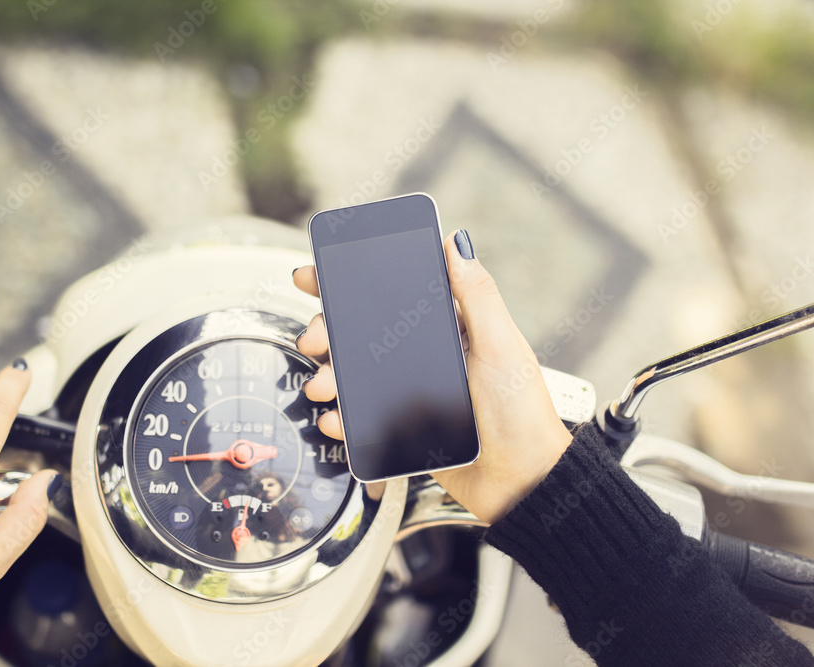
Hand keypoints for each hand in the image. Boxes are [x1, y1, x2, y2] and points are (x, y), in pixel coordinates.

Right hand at [294, 230, 572, 523]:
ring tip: (322, 385)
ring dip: (328, 376)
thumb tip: (456, 244)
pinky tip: (336, 419)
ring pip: (354, 376)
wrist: (520, 482)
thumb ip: (478, 296)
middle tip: (313, 338)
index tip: (317, 277)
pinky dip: (341, 418)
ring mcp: (408, 393)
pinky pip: (360, 419)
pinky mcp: (401, 429)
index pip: (391, 296)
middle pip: (360, 334)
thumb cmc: (522, 413)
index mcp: (445, 329)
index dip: (352, 285)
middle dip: (327, 331)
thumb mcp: (502, 346)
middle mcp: (422, 358)